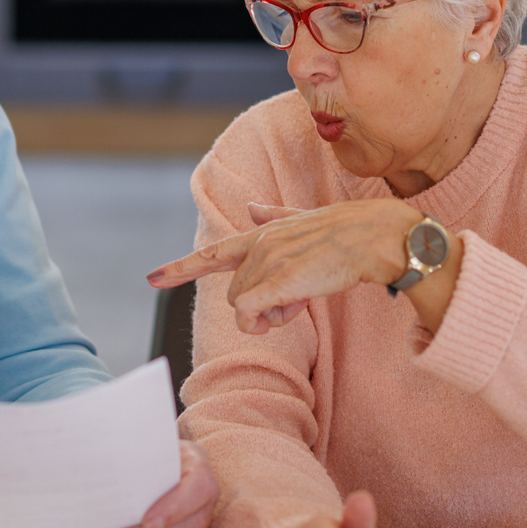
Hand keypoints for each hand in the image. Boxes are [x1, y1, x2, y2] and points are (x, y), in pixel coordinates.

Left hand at [88, 440, 217, 527]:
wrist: (155, 459)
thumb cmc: (152, 450)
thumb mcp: (148, 441)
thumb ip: (136, 452)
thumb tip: (103, 465)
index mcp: (198, 467)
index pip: (198, 490)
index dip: (174, 509)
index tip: (147, 523)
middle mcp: (202, 500)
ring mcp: (193, 524)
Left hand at [147, 200, 421, 333]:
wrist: (375, 236)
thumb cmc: (348, 232)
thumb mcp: (304, 220)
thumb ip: (274, 217)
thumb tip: (253, 206)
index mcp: (262, 233)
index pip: (212, 253)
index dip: (180, 267)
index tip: (151, 278)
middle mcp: (258, 245)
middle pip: (236, 293)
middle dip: (261, 306)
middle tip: (295, 300)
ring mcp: (266, 262)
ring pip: (244, 306)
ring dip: (271, 314)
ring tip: (303, 297)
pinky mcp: (278, 281)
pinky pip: (249, 314)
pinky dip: (261, 321)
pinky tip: (289, 310)